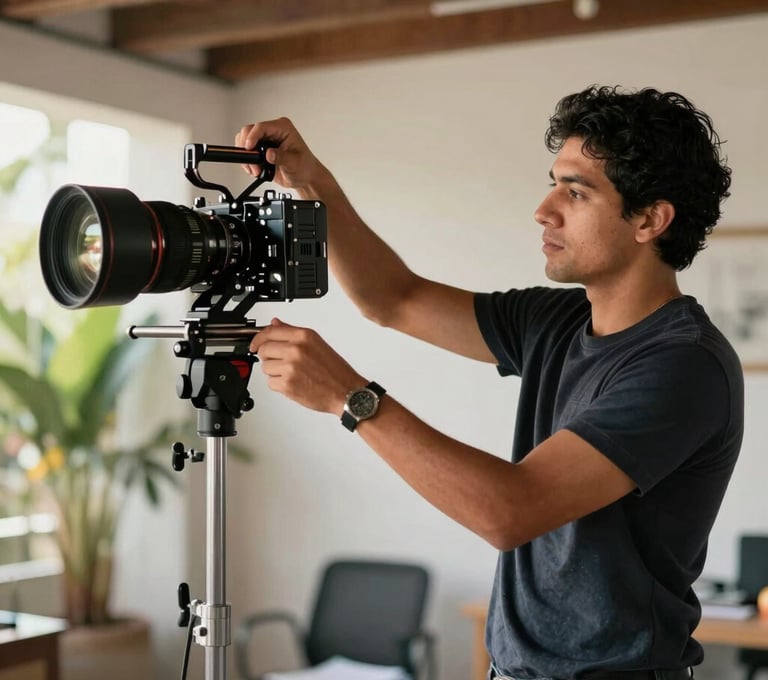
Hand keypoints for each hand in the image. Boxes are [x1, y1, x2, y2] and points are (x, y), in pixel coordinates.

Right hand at [235, 117, 324, 193]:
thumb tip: (269, 154)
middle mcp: (273, 132)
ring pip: (244, 141)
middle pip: (248, 131)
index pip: (261, 127)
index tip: (249, 149)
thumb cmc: (305, 167)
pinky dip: (247, 162)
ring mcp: (265, 141)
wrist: (305, 177)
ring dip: (247, 157)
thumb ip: (282, 157)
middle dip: (247, 149)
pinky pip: (247, 152)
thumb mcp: (295, 163)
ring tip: (256, 169)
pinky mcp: (261, 150)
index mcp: (283, 128)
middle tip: (253, 163)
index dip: (252, 137)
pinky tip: (255, 170)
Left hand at [250, 318, 364, 415]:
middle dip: (268, 357)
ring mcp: (290, 367)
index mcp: (303, 336)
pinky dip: (278, 385)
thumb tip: (275, 323)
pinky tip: (293, 382)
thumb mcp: (315, 343)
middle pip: (264, 349)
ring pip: (265, 367)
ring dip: (274, 372)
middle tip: (281, 362)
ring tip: (292, 373)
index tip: (255, 344)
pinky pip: (270, 383)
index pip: (269, 332)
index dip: (258, 339)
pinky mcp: (287, 384)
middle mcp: (296, 350)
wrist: (346, 392)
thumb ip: (292, 333)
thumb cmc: (334, 370)